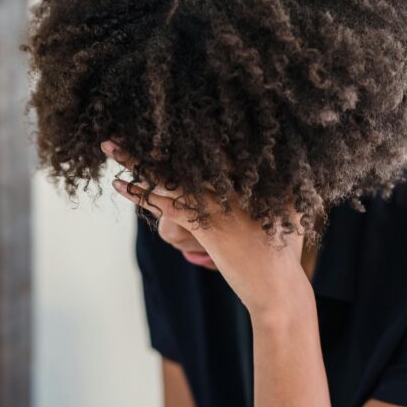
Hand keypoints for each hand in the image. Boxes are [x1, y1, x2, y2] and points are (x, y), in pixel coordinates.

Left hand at [103, 140, 310, 316]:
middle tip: (127, 120)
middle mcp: (236, 182)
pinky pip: (164, 203)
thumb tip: (296, 180)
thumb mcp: (288, 216)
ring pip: (169, 174)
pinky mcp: (207, 225)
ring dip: (136, 159)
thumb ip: (284, 195)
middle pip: (186, 152)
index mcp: (253, 175)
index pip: (212, 145)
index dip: (184, 131)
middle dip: (154, 135)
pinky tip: (119, 184)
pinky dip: (139, 193)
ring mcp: (221, 202)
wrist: (280, 289)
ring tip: (110, 145)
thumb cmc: (282, 256)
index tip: (162, 117)